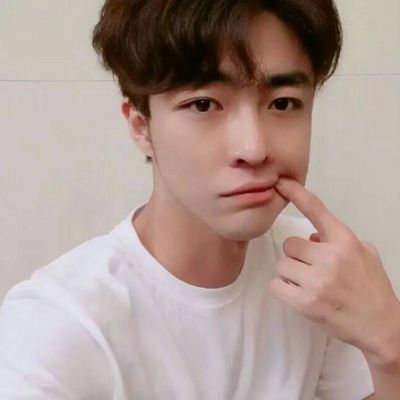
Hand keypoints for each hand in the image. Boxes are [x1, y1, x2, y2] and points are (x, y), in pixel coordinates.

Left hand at [269, 177, 399, 358]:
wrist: (380, 326)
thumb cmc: (372, 287)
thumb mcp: (365, 254)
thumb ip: (338, 239)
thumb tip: (310, 235)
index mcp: (344, 241)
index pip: (316, 210)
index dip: (297, 193)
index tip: (281, 183)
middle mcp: (330, 257)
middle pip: (289, 244)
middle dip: (297, 255)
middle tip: (310, 268)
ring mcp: (316, 280)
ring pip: (282, 264)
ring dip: (290, 273)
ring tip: (307, 283)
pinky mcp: (305, 302)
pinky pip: (276, 285)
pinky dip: (283, 289)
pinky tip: (298, 294)